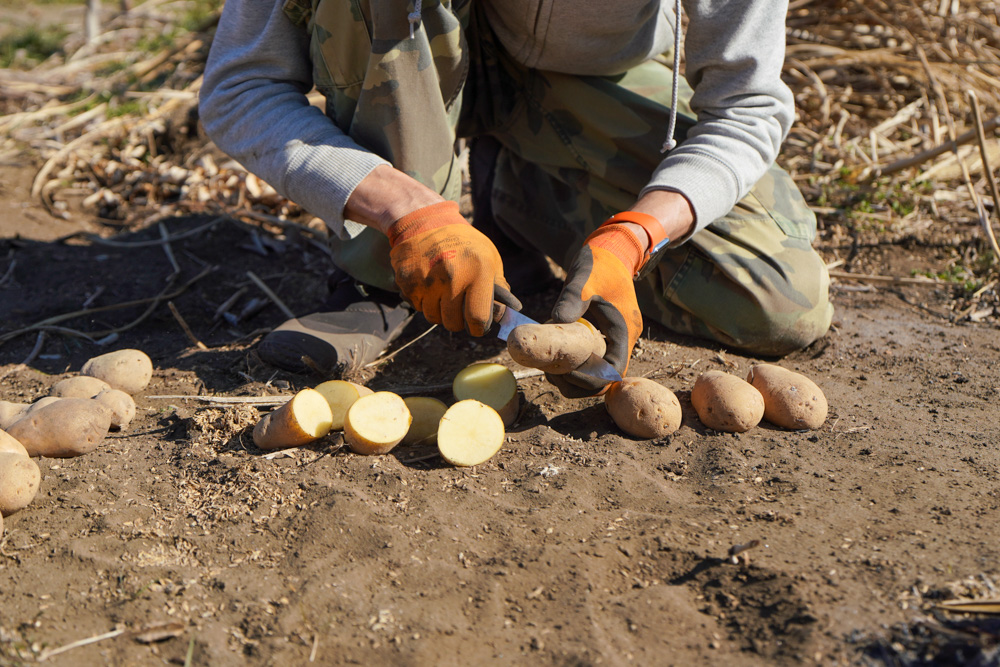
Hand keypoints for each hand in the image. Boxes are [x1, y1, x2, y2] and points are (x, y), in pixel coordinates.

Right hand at [388, 201, 520, 335]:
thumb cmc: (464, 242)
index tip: (478, 327)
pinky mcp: (407, 281)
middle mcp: (452, 277)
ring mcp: (427, 280)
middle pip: (453, 322)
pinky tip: (429, 284)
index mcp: (478, 271)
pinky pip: (418, 307)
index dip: (479, 327)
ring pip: (433, 317)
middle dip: (458, 321)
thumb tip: (501, 315)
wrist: (425, 221)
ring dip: (440, 312)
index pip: (477, 316)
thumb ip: (497, 286)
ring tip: (444, 293)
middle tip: (460, 309)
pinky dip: (424, 301)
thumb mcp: (489, 256)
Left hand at [548, 223, 643, 397]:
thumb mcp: (584, 278)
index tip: (565, 372)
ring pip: (594, 373)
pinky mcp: (600, 336)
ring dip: (570, 375)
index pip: (614, 371)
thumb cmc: (600, 262)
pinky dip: (570, 362)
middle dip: (576, 382)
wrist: (610, 250)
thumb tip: (555, 321)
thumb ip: (572, 299)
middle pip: (603, 379)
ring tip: (546, 364)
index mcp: (624, 331)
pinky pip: (587, 359)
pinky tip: (551, 351)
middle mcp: (620, 340)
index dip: (591, 379)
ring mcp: (611, 339)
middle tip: (549, 371)